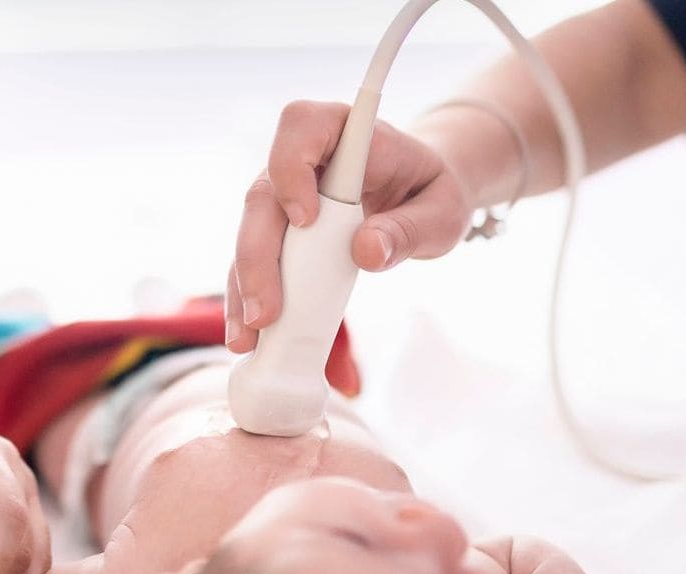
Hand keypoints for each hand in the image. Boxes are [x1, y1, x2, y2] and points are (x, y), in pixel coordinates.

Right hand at [226, 99, 473, 351]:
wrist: (420, 195)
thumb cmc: (430, 193)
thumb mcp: (441, 212)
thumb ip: (409, 229)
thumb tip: (366, 252)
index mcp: (345, 132)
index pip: (302, 126)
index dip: (292, 167)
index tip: (306, 219)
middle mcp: (304, 158)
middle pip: (263, 193)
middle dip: (257, 255)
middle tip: (266, 310)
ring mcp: (284, 195)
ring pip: (249, 232)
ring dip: (245, 284)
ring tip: (248, 335)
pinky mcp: (279, 231)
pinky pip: (255, 260)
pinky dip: (248, 297)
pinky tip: (247, 334)